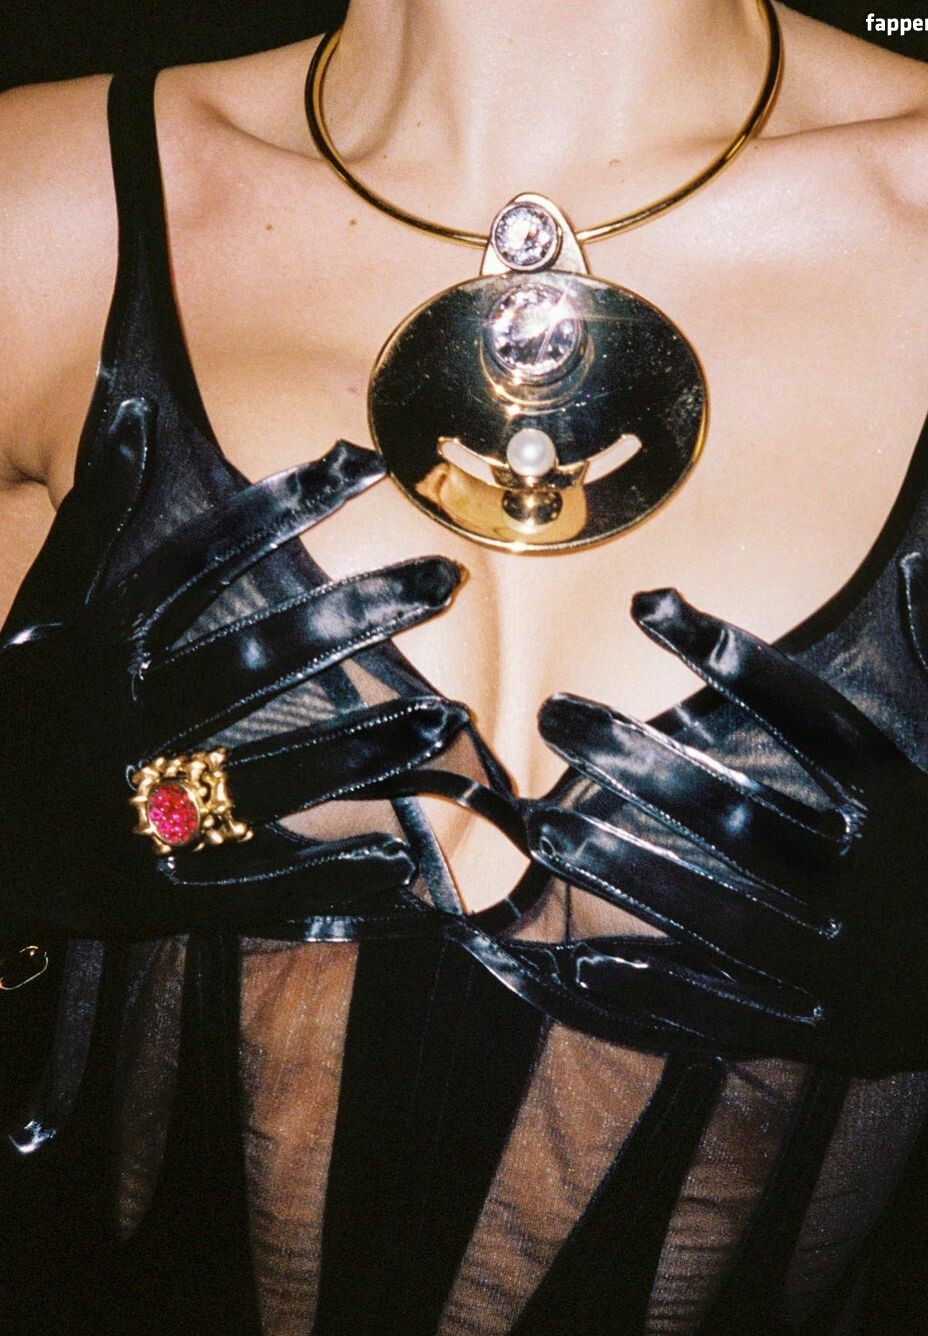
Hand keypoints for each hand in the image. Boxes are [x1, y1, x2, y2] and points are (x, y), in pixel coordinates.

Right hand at [0, 414, 466, 937]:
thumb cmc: (10, 717)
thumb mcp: (40, 613)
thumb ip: (91, 519)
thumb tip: (132, 411)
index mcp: (95, 652)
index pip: (198, 563)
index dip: (281, 508)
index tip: (364, 467)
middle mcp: (120, 725)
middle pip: (253, 660)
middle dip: (353, 618)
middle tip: (443, 581)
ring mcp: (133, 816)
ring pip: (269, 774)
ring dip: (364, 748)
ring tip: (448, 719)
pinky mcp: (146, 897)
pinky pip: (249, 887)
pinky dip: (321, 878)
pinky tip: (397, 861)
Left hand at [528, 554, 927, 1087]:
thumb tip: (918, 570)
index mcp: (910, 813)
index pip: (807, 716)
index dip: (727, 657)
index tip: (650, 606)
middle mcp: (873, 887)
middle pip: (740, 817)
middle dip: (640, 764)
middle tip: (557, 714)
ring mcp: (847, 970)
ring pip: (719, 913)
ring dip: (624, 869)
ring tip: (542, 827)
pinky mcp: (830, 1037)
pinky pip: (732, 1015)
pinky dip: (657, 987)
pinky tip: (582, 958)